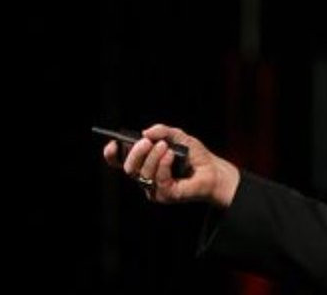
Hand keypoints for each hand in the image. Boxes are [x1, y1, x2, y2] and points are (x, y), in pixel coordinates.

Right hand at [102, 123, 240, 208]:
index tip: (112, 144)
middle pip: (130, 168)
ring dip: (153, 157)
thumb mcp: (179, 136)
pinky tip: (171, 155)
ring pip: (143, 174)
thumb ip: (163, 131)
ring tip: (165, 146)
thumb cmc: (194, 155)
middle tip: (146, 142)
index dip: (113, 155)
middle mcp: (146, 177)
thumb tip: (145, 132)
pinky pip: (159, 180)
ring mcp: (154, 188)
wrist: (213, 170)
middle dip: (136, 153)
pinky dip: (163, 165)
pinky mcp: (166, 195)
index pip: (122, 162)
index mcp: (145, 163)